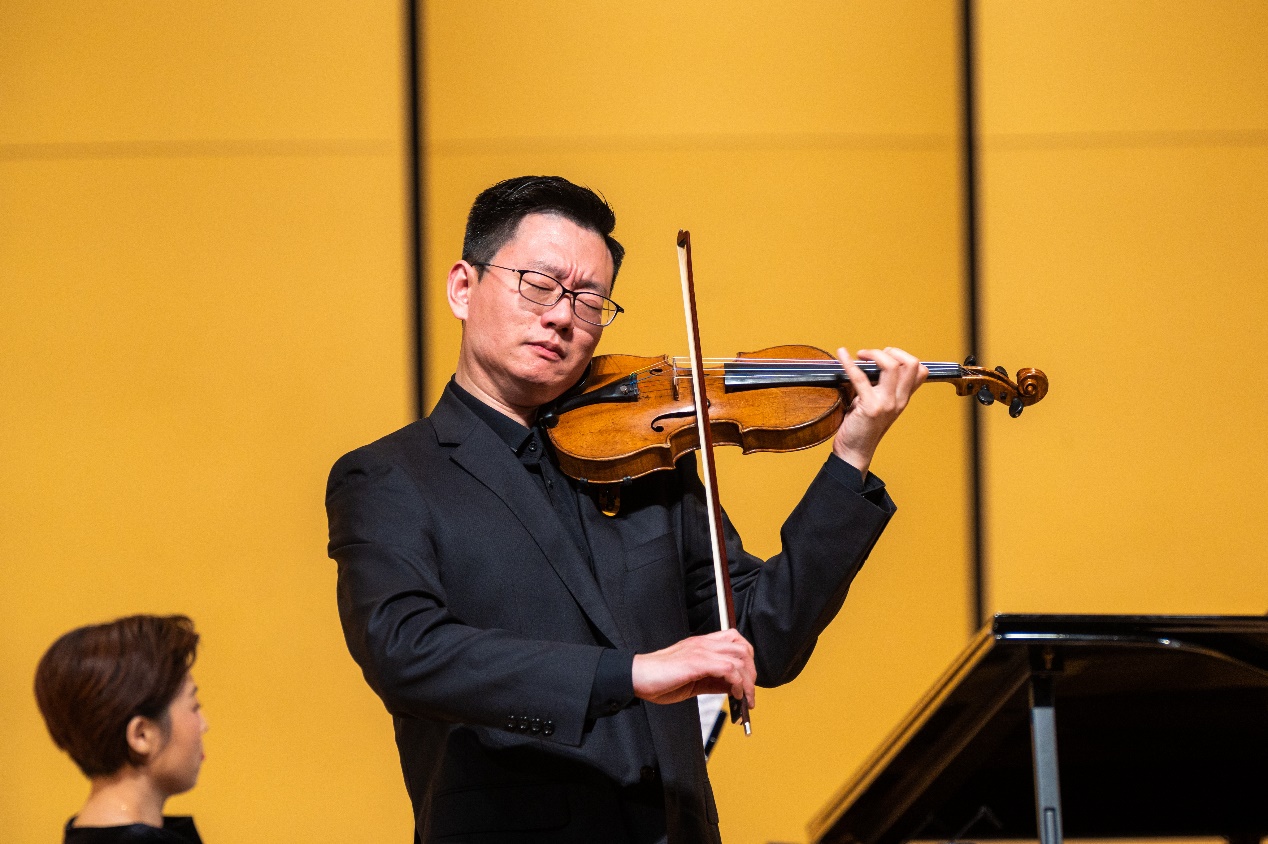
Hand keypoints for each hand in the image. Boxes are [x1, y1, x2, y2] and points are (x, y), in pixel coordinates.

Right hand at [631, 629, 755, 708]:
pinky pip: (728, 668)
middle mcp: (703, 644)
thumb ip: (714, 681)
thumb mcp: (693, 681)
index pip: (735, 641)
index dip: (747, 660)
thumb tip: (733, 688)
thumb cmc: (660, 680)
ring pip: (739, 657)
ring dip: (747, 681)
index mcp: (701, 645)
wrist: (637, 677)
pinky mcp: (696, 662)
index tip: (747, 681)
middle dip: (752, 673)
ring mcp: (700, 651)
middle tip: (749, 694)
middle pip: (742, 648)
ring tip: (745, 699)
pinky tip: (734, 696)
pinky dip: (737, 683)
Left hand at [833, 346, 927, 477]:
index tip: (885, 357)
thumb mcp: (879, 405)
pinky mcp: (870, 408)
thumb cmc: (862, 428)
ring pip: (892, 366)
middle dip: (891, 351)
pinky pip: (860, 378)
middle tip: (872, 356)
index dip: (904, 357)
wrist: (853, 452)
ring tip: (861, 355)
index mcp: (903, 399)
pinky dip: (848, 363)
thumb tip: (869, 363)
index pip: (921, 371)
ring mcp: (886, 404)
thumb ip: (881, 387)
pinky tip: (842, 354)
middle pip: (911, 363)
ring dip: (874, 354)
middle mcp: (899, 400)